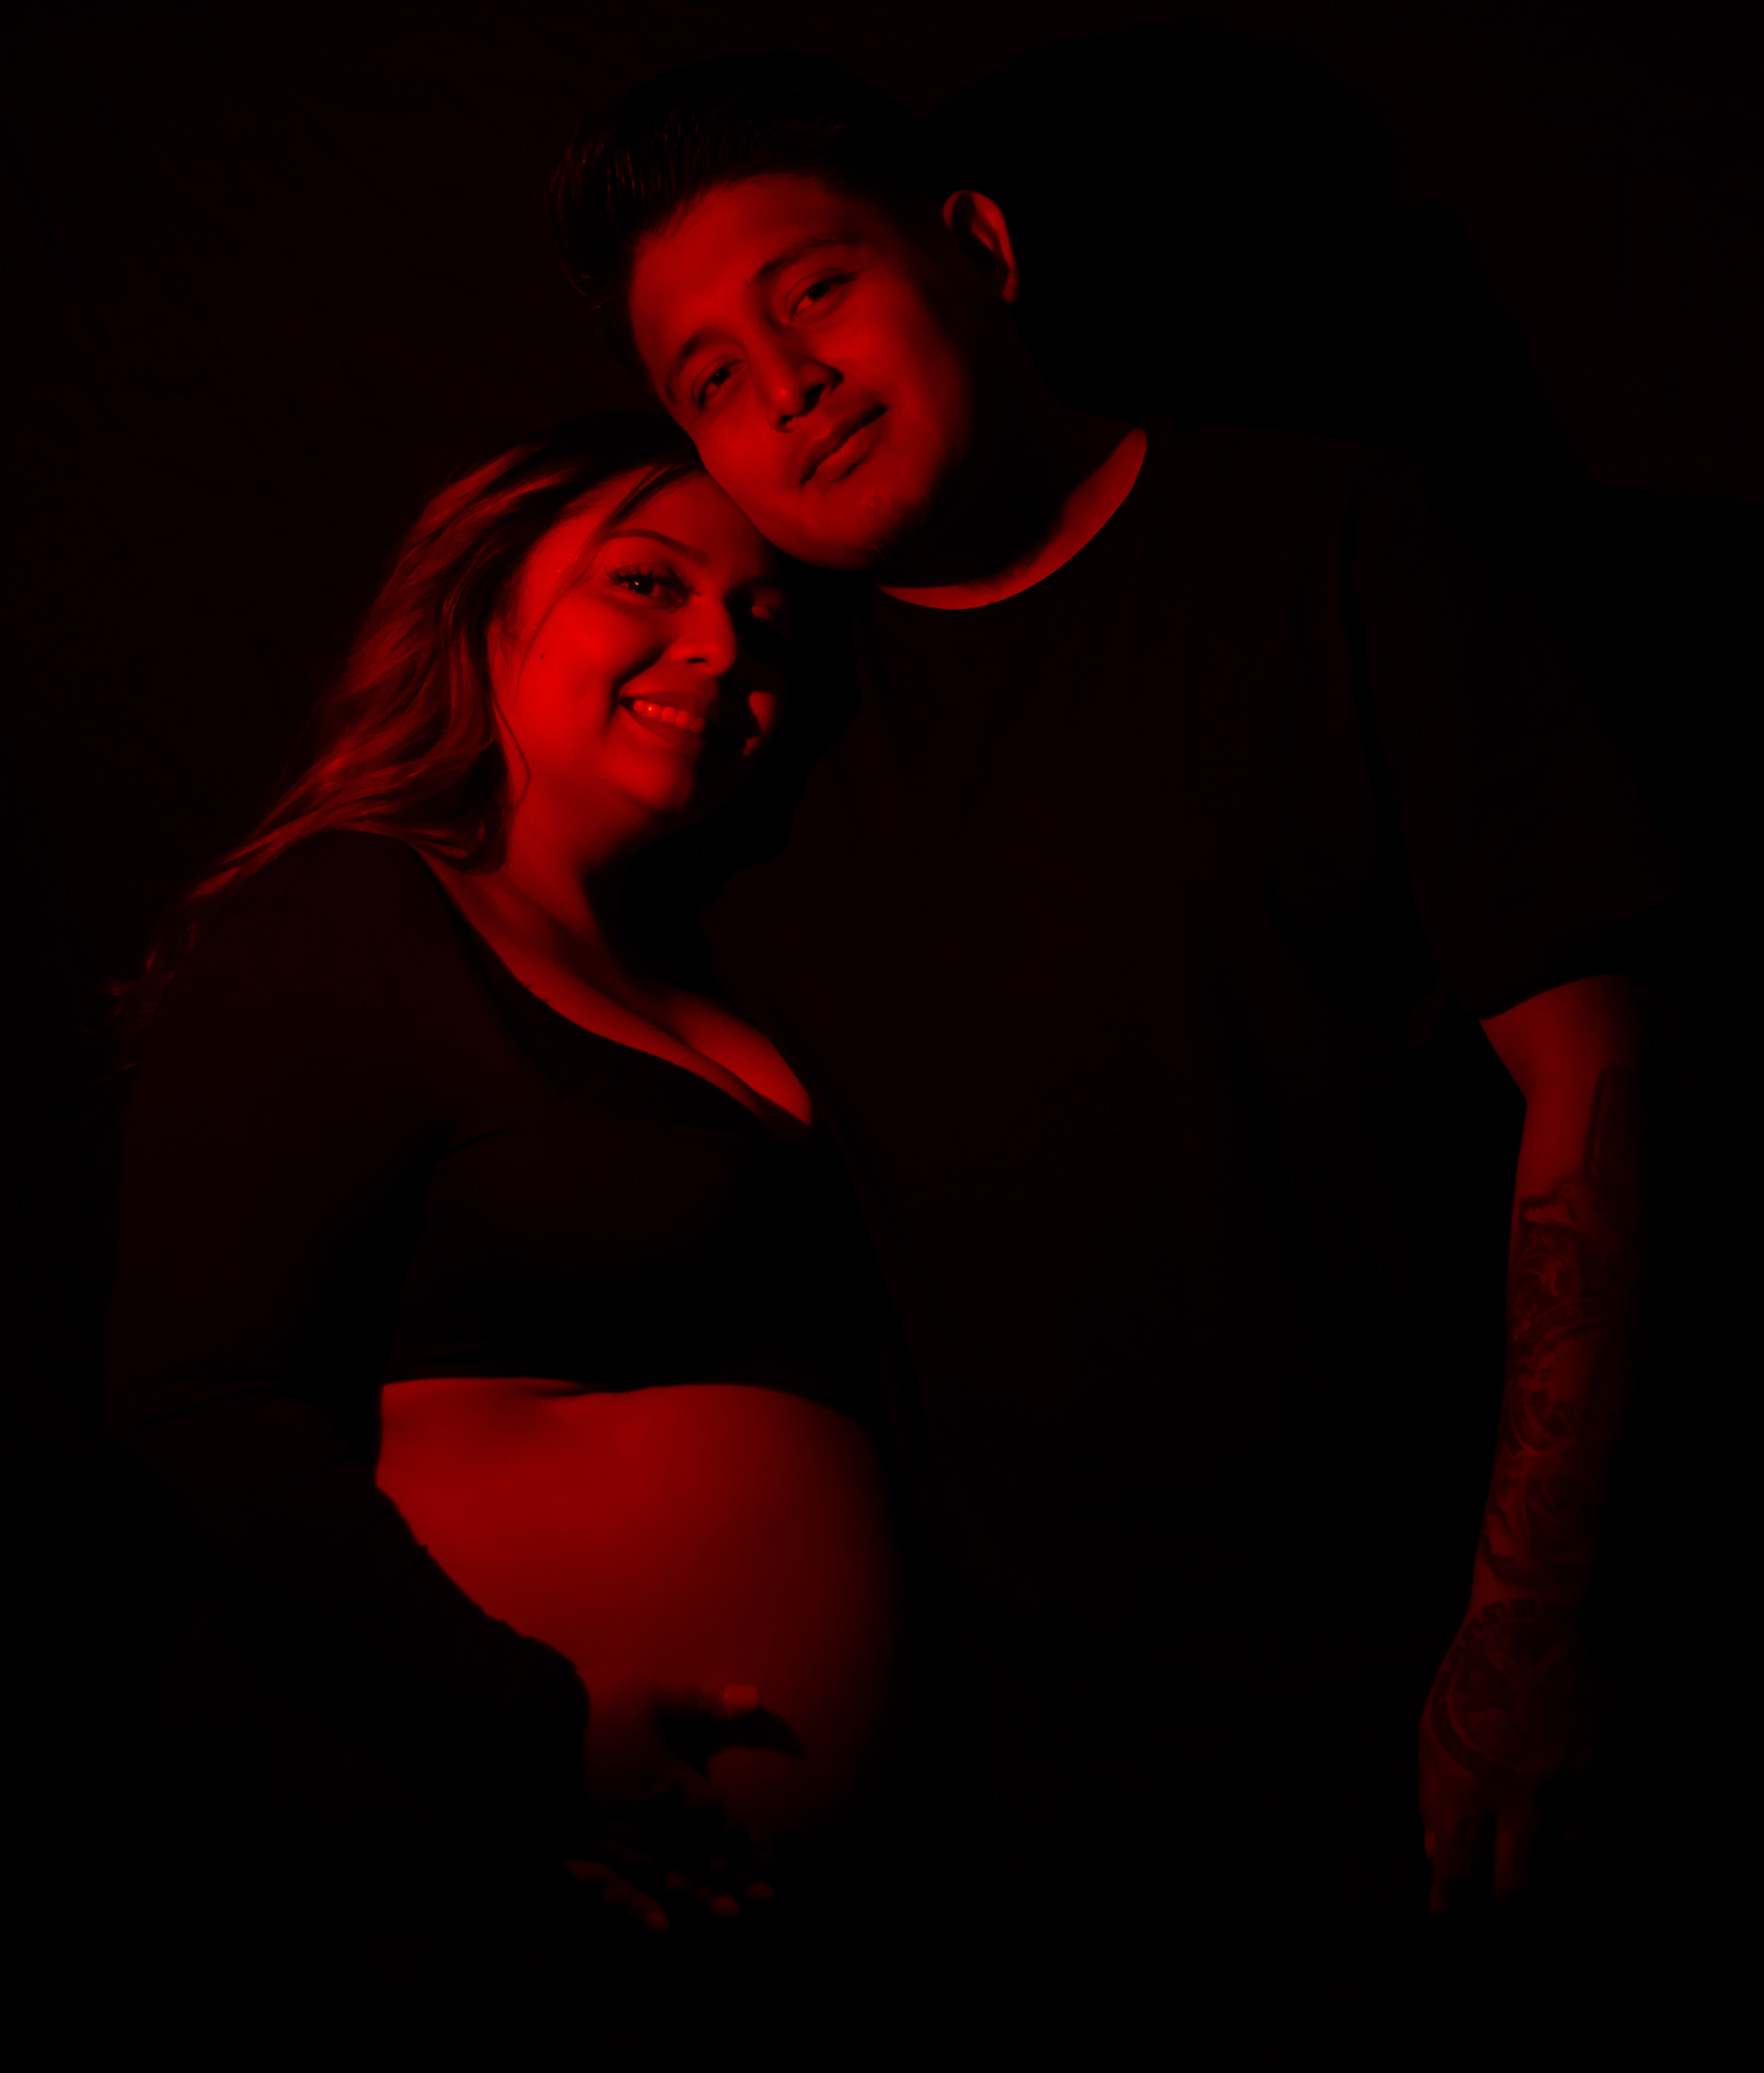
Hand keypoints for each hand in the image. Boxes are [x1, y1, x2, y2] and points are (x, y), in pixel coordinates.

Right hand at [568, 1682, 789, 1930]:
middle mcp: (650, 1823)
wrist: (526, 1730)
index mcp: (671, 1785)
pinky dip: (640, 1910)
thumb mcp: (653, 1696)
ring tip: (731, 1914)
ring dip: (700, 1895)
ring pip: (666, 1877)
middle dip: (735, 1875)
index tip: (770, 1860)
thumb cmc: (595, 1710)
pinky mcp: (582, 1856)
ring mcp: (615, 1845)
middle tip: (766, 1898)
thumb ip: (703, 1702)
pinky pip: (615, 1891)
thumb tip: (754, 1698)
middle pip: (700, 1854)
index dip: (746, 1840)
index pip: (718, 1819)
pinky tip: (661, 1926)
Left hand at [1419, 1598, 1603, 1912]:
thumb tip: (1436, 1852)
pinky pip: (1601, 1820)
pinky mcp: (1611, 1775)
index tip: (1444, 1922)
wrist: (1537, 1624)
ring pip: (1566, 1856)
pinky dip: (1586, 1818)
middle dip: (1509, 1902)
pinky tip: (1571, 1798)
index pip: (1458, 1870)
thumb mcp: (1431, 1729)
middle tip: (1504, 1902)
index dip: (1450, 1905)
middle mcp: (1522, 1800)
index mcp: (1468, 1787)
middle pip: (1519, 1887)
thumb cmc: (1472, 1675)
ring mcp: (1571, 1790)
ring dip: (1552, 1853)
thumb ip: (1431, 1795)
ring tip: (1540, 1829)